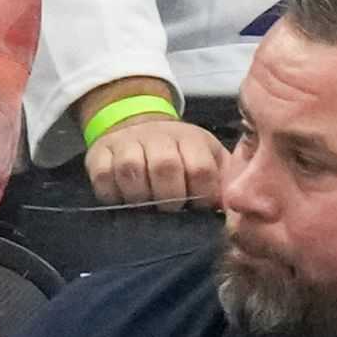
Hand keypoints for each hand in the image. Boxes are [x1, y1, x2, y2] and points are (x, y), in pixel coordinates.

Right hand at [85, 117, 227, 210]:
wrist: (137, 125)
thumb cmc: (179, 153)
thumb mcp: (208, 157)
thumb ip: (224, 180)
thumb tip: (237, 211)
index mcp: (190, 139)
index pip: (200, 167)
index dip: (200, 193)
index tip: (197, 206)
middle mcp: (158, 136)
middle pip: (165, 166)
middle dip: (169, 197)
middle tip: (170, 209)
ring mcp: (126, 143)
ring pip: (131, 169)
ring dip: (140, 197)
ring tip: (146, 206)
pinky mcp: (100, 153)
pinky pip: (103, 176)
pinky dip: (112, 194)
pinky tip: (123, 200)